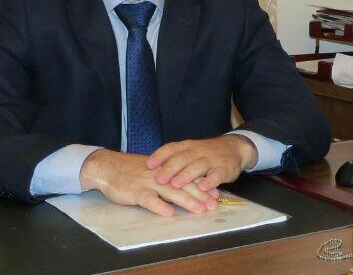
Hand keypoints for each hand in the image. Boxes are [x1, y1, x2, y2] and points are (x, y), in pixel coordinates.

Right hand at [79, 149, 218, 215]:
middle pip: (184, 184)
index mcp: (166, 168)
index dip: (203, 185)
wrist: (109, 166)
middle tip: (214, 204)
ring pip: (171, 192)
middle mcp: (161, 174)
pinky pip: (149, 200)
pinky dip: (159, 206)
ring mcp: (148, 182)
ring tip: (200, 209)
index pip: (189, 176)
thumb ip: (170, 178)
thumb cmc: (133, 171)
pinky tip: (169, 213)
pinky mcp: (135, 191)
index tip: (217, 194)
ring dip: (187, 201)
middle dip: (200, 195)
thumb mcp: (154, 171)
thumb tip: (188, 187)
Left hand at [147, 135, 257, 192]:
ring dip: (186, 175)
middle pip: (183, 158)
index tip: (148, 164)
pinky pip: (216, 175)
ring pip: (197, 166)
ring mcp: (211, 159)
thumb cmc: (207, 153)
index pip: (172, 148)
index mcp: (188, 146)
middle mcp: (198, 151)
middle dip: (170, 168)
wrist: (235, 148)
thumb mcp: (191, 151)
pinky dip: (209, 181)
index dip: (160, 156)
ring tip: (176, 184)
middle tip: (159, 179)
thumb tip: (150, 168)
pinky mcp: (223, 169)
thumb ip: (174, 158)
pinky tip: (202, 188)